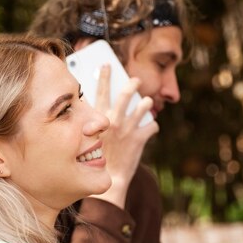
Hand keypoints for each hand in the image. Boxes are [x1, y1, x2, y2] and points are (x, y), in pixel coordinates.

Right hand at [88, 65, 157, 206]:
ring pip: (144, 106)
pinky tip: (150, 129)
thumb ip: (95, 120)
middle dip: (132, 83)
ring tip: (147, 102)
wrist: (108, 177)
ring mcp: (128, 128)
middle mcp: (114, 120)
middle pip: (126, 94)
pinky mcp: (139, 138)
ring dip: (146, 103)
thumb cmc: (95, 157)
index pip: (102, 90)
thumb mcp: (90, 135)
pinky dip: (152, 127)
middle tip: (137, 79)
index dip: (104, 76)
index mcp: (99, 117)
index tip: (107, 66)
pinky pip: (152, 126)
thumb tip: (101, 107)